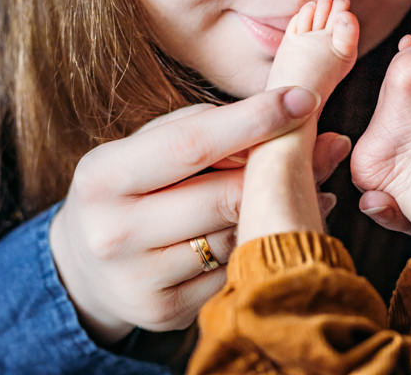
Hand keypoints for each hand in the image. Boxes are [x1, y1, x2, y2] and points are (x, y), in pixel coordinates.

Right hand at [48, 87, 345, 344]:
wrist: (85, 269)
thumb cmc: (134, 188)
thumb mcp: (149, 147)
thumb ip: (212, 126)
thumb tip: (299, 113)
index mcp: (103, 176)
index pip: (191, 144)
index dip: (253, 120)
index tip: (303, 99)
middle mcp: (114, 233)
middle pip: (224, 196)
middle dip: (279, 168)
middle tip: (325, 144)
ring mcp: (140, 280)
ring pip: (236, 235)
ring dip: (277, 207)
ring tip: (301, 184)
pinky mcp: (167, 312)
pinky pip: (236, 270)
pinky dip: (262, 244)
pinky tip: (275, 226)